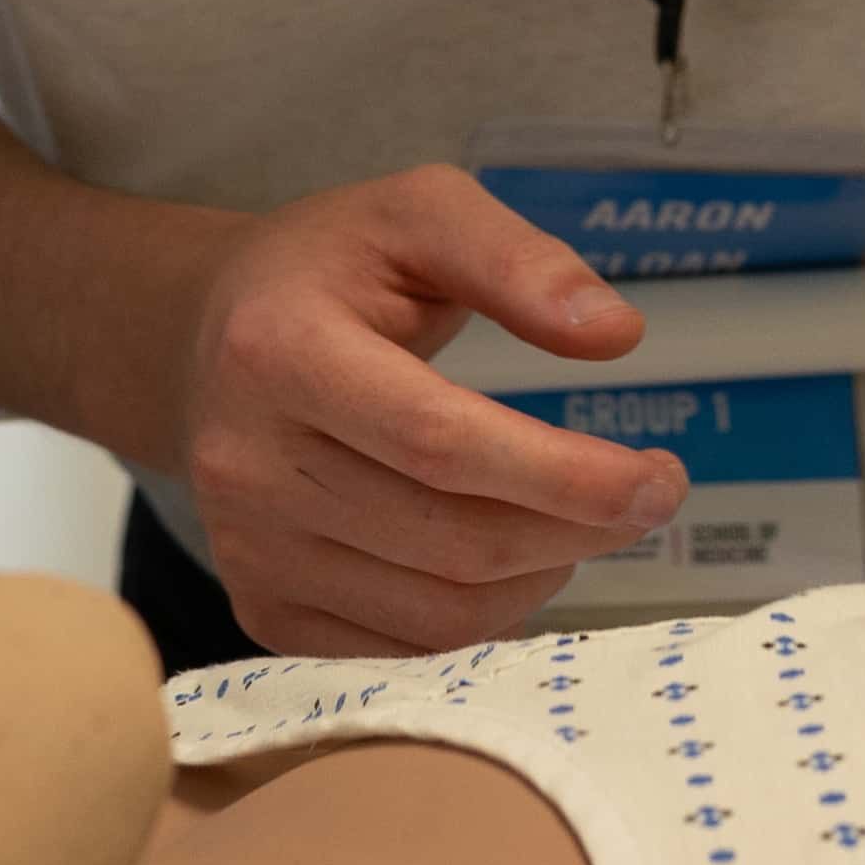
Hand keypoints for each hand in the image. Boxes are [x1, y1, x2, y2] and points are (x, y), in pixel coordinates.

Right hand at [173, 162, 688, 655]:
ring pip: (435, 613)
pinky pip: (401, 653)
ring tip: (577, 522)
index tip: (658, 477)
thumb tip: (614, 335)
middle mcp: (244, 462)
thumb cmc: (331, 268)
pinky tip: (514, 563)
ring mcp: (245, 548)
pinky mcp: (259, 607)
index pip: (438, 442)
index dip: (563, 475)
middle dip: (575, 529)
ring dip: (539, 577)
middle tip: (651, 496)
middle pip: (448, 539)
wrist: (206, 339)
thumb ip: (518, 259)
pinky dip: (481, 621)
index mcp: (278, 349)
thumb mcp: (419, 211)